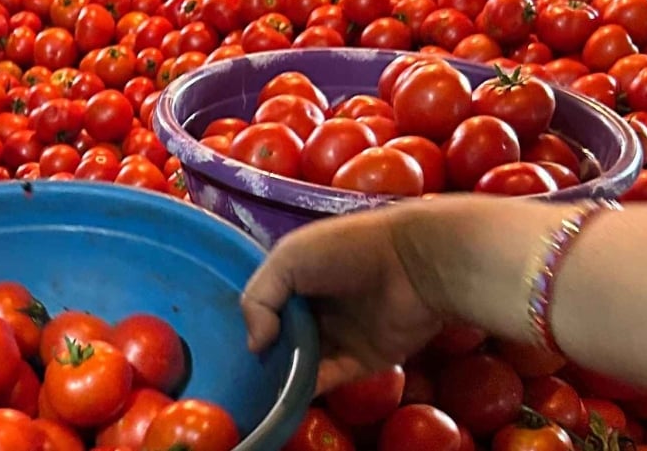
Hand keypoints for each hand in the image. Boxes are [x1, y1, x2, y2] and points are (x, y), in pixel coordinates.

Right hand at [241, 206, 444, 394]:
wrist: (413, 264)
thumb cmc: (346, 250)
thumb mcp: (289, 258)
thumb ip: (260, 297)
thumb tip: (255, 345)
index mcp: (298, 279)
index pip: (266, 306)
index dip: (252, 322)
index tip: (232, 340)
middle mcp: (316, 308)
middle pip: (282, 337)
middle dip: (265, 353)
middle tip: (244, 370)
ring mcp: (340, 336)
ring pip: (302, 362)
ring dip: (284, 374)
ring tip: (261, 388)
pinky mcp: (362, 361)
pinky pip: (329, 379)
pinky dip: (308, 389)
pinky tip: (287, 395)